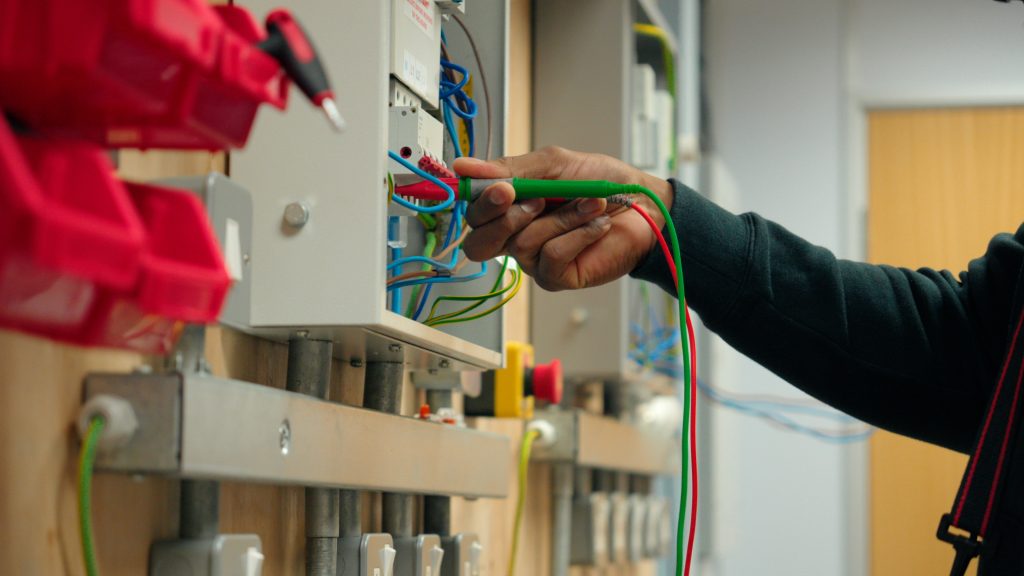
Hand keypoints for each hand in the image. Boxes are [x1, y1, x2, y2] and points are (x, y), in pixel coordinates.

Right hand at [453, 146, 673, 290]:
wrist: (644, 204)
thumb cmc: (600, 181)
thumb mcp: (552, 165)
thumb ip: (509, 169)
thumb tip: (462, 167)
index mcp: (508, 208)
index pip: (472, 216)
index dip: (481, 205)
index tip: (504, 189)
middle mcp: (514, 236)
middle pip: (479, 243)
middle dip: (507, 219)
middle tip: (540, 198)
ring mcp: (533, 260)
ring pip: (522, 244)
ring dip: (561, 219)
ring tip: (591, 205)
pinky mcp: (556, 277)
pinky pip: (551, 257)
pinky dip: (578, 235)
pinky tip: (598, 226)